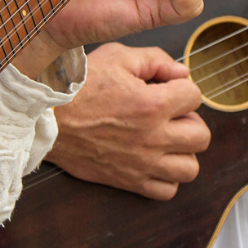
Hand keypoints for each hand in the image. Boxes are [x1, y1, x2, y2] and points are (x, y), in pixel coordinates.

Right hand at [49, 43, 209, 200]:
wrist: (46, 120)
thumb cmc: (79, 87)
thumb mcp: (117, 56)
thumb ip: (156, 60)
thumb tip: (183, 74)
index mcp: (152, 104)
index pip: (195, 96)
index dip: (182, 89)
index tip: (166, 90)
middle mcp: (152, 138)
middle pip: (201, 136)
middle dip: (190, 121)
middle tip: (170, 116)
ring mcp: (142, 164)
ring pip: (190, 168)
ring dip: (183, 152)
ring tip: (166, 140)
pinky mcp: (129, 181)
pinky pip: (167, 191)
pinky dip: (166, 178)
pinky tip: (154, 161)